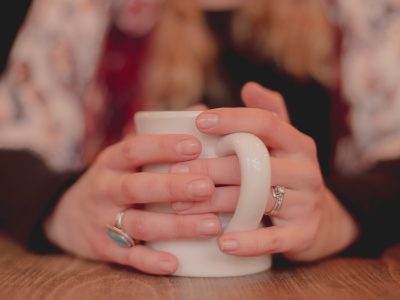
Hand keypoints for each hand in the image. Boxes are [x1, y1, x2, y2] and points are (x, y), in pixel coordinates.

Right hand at [44, 134, 219, 273]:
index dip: (163, 146)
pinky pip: (128, 256)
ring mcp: (102, 220)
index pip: (134, 148)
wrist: (69, 214)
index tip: (195, 145)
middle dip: (173, 187)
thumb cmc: (114, 178)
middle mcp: (104, 188)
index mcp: (111, 161)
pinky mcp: (104, 248)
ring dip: (175, 225)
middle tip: (207, 187)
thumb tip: (201, 111)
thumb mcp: (126, 155)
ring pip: (138, 223)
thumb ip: (161, 135)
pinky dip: (151, 260)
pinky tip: (176, 261)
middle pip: (137, 186)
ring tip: (211, 225)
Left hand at [170, 82, 358, 261]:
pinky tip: (222, 244)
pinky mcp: (304, 234)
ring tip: (181, 207)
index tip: (198, 121)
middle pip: (254, 164)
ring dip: (216, 203)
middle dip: (211, 168)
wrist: (320, 220)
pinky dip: (247, 242)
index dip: (232, 119)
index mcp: (297, 143)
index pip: (266, 123)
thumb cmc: (288, 175)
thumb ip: (268, 116)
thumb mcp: (283, 144)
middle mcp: (306, 169)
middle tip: (175, 173)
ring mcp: (307, 202)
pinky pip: (274, 239)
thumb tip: (250, 87)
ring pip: (257, 200)